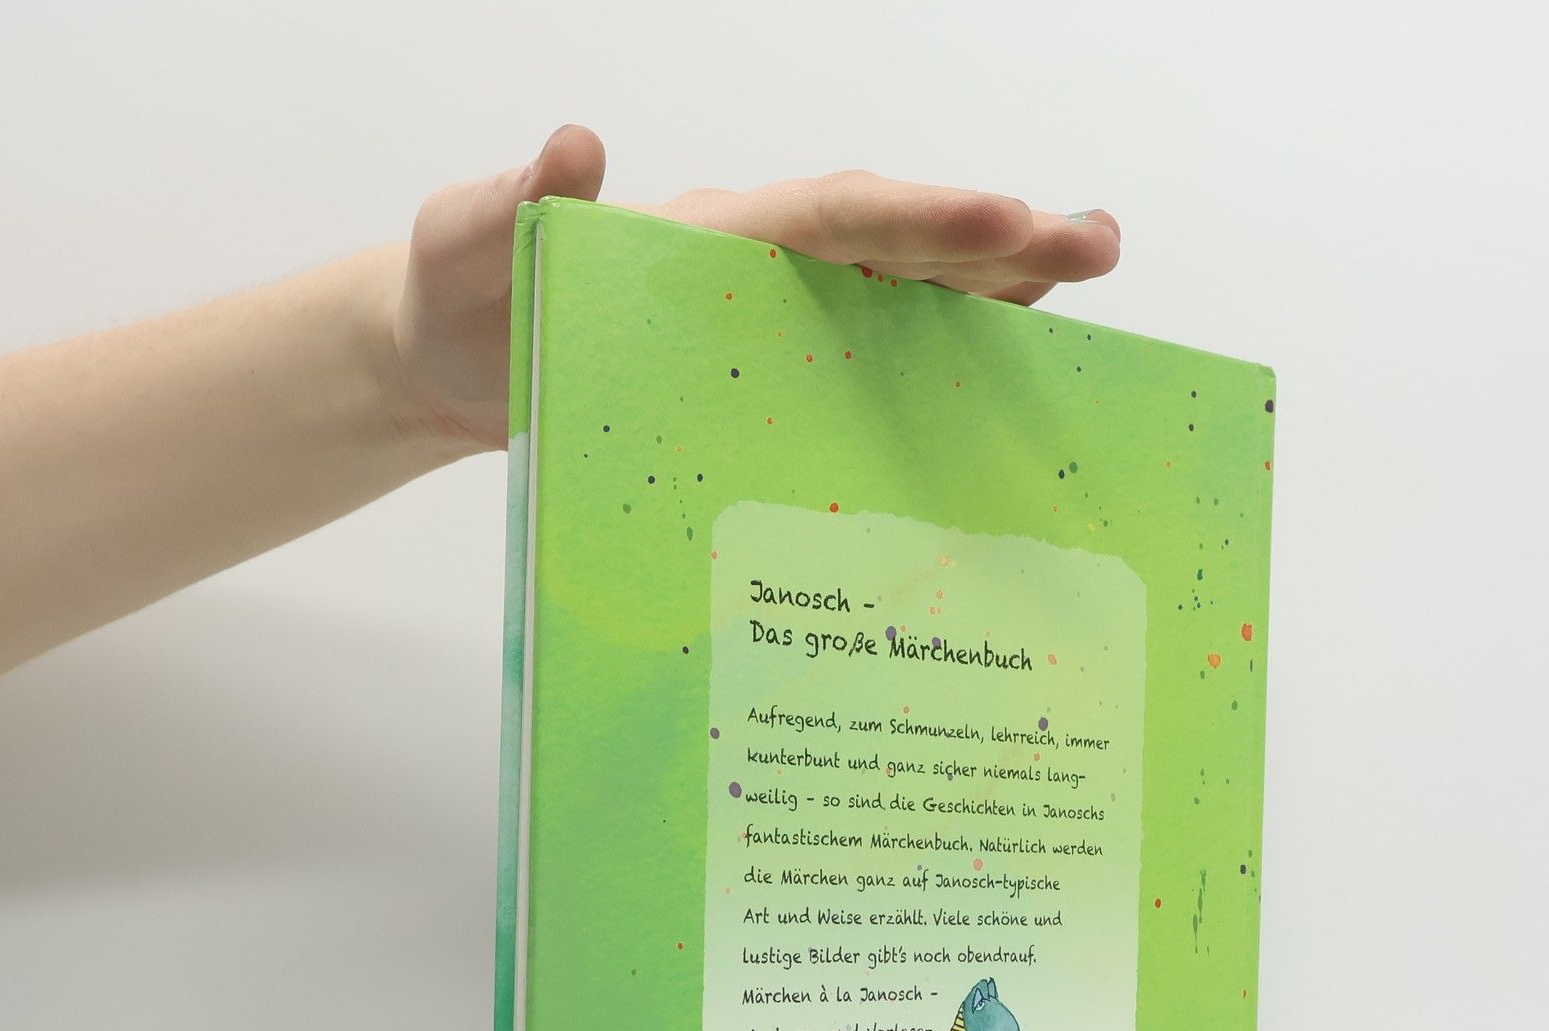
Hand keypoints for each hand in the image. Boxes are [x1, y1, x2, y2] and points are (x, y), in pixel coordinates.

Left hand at [386, 126, 1121, 452]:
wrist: (449, 355)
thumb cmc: (458, 296)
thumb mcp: (465, 248)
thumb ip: (514, 204)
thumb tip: (575, 148)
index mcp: (704, 233)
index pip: (829, 219)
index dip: (920, 226)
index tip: (1010, 226)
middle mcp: (753, 260)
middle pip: (892, 242)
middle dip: (995, 245)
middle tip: (1099, 245)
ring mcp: (768, 310)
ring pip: (899, 289)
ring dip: (990, 290)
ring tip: (1085, 278)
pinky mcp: (769, 365)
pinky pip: (869, 351)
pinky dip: (939, 349)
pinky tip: (1004, 363)